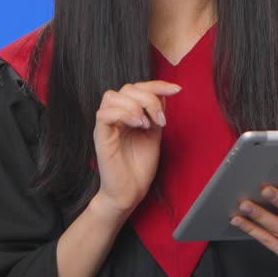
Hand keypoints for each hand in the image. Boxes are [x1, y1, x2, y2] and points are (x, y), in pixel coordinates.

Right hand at [92, 81, 180, 217]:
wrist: (130, 191)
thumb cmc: (139, 165)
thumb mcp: (155, 133)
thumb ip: (156, 113)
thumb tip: (163, 93)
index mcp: (127, 113)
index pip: (138, 88)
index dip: (157, 85)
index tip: (176, 89)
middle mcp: (115, 116)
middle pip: (127, 88)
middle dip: (149, 98)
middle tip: (161, 119)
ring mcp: (106, 125)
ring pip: (112, 96)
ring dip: (135, 105)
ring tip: (147, 124)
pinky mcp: (100, 136)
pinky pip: (104, 114)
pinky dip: (124, 114)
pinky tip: (138, 125)